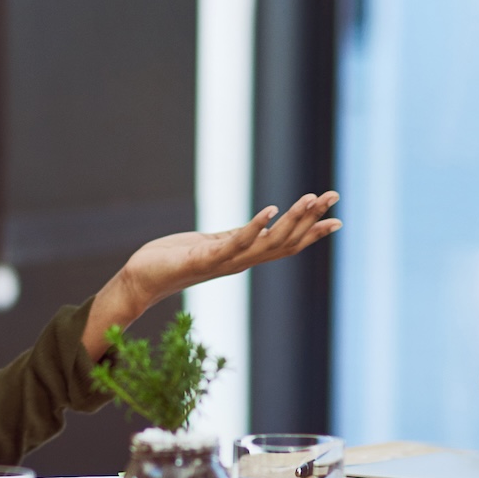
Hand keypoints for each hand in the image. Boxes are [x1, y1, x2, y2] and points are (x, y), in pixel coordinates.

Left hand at [84, 193, 341, 356]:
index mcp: (243, 257)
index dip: (313, 233)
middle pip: (286, 242)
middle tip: (334, 197)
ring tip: (311, 198)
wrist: (140, 280)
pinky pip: (236, 243)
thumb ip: (236, 239)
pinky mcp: (205, 258)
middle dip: (312, 220)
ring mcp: (224, 262)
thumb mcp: (212, 245)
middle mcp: (240, 262)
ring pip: (268, 243)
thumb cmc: (172, 261)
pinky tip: (270, 209)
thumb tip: (256, 229)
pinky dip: (256, 226)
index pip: (286, 245)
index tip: (338, 218)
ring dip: (291, 221)